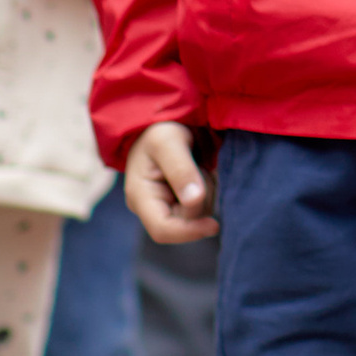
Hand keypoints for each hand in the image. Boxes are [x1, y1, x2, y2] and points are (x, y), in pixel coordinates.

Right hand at [125, 121, 216, 243]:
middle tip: (201, 166)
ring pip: (200, 214)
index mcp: (140, 198)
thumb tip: (194, 200)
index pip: (162, 230)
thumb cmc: (159, 130)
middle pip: (187, 223)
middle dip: (202, 199)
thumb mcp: (166, 142)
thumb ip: (180, 169)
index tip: (214, 225)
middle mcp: (153, 208)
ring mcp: (169, 207)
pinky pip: (207, 205)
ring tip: (200, 164)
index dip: (189, 232)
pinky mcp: (184, 203)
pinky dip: (212, 188)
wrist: (163, 122)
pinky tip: (204, 170)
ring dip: (209, 191)